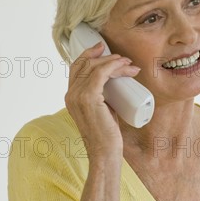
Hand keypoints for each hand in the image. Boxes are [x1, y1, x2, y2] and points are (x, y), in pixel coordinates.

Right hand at [65, 42, 140, 159]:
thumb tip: (117, 84)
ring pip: (95, 68)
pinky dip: (112, 66)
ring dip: (114, 62)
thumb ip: (103, 98)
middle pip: (85, 64)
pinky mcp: (88, 98)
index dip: (88, 55)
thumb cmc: (106, 135)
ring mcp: (77, 96)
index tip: (103, 48)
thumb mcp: (102, 111)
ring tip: (129, 64)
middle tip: (122, 58)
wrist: (104, 152)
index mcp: (71, 97)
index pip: (76, 68)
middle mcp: (70, 94)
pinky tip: (122, 65)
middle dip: (104, 56)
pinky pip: (100, 74)